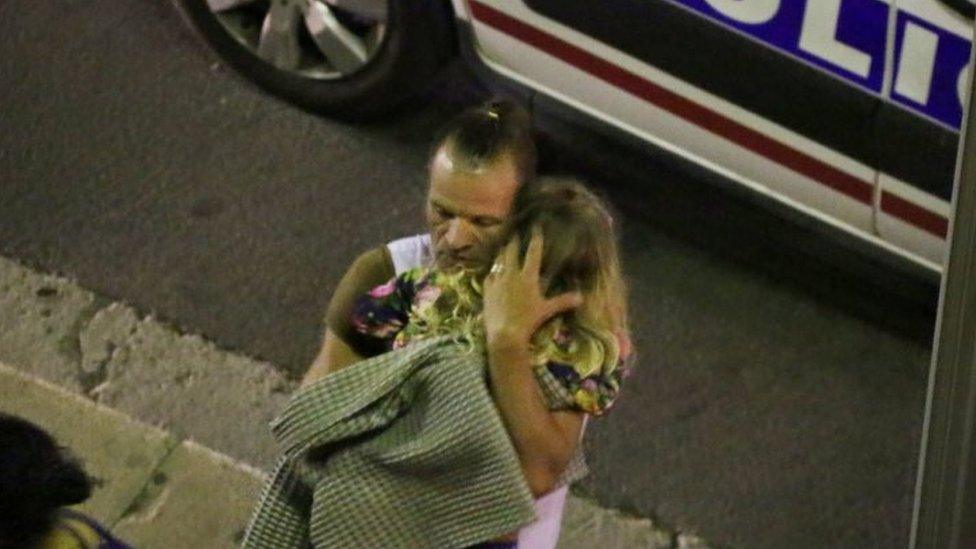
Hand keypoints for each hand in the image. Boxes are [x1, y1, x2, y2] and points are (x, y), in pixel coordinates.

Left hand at [482, 225, 582, 349]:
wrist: (505, 333)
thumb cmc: (528, 320)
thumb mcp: (547, 310)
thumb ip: (563, 301)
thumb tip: (582, 298)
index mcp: (528, 276)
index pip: (533, 252)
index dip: (535, 238)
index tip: (536, 226)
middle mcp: (511, 274)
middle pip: (511, 251)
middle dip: (514, 240)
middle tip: (514, 232)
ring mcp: (497, 281)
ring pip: (498, 261)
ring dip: (502, 253)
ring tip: (503, 247)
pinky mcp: (486, 290)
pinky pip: (489, 275)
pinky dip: (492, 271)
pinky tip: (492, 271)